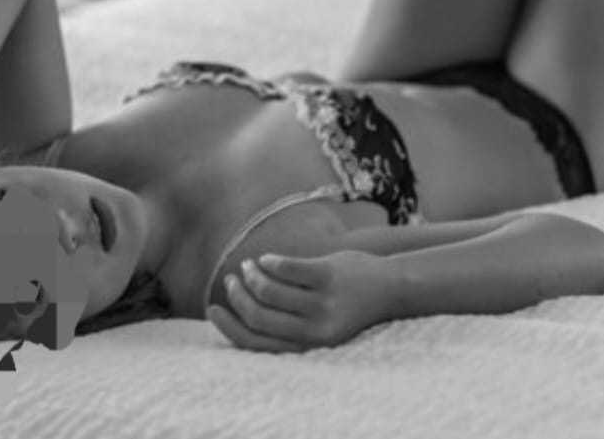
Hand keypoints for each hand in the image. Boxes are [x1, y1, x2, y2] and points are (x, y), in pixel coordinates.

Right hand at [207, 249, 394, 352]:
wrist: (390, 289)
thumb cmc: (346, 305)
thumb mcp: (317, 322)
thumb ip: (286, 320)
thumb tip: (238, 308)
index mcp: (309, 344)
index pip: (256, 341)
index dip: (228, 327)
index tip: (213, 309)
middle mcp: (316, 329)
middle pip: (258, 315)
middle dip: (237, 297)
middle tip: (231, 281)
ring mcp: (324, 302)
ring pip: (269, 289)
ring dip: (251, 276)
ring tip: (249, 266)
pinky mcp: (330, 276)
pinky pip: (288, 268)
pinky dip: (270, 262)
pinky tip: (266, 259)